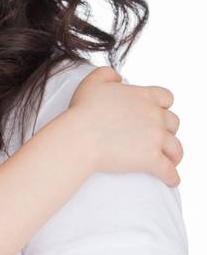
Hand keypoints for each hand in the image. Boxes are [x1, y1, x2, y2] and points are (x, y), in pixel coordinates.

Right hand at [67, 66, 181, 183]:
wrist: (79, 138)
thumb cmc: (81, 112)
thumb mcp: (92, 83)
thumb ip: (107, 74)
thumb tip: (118, 77)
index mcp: (144, 96)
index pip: (166, 98)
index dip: (162, 106)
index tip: (157, 113)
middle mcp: (155, 116)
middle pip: (173, 122)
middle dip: (168, 130)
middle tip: (159, 138)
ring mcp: (155, 138)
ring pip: (176, 147)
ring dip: (175, 154)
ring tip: (170, 160)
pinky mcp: (151, 160)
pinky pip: (169, 171)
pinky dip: (172, 177)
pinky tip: (171, 180)